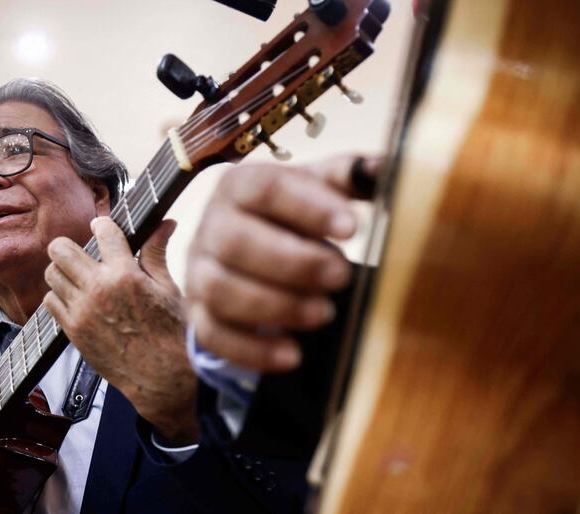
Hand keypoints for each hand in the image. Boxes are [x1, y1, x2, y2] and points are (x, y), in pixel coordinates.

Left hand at [43, 217, 198, 444]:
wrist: (162, 377)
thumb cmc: (171, 333)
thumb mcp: (168, 288)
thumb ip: (156, 253)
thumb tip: (165, 223)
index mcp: (126, 275)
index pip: (102, 231)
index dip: (103, 225)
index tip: (103, 228)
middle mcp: (99, 290)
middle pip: (60, 249)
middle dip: (70, 245)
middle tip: (83, 252)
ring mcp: (82, 311)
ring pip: (51, 273)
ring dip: (63, 270)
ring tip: (80, 277)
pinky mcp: (73, 331)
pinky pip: (50, 301)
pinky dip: (59, 296)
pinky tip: (77, 299)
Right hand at [186, 154, 378, 371]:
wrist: (247, 249)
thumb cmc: (288, 216)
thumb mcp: (316, 188)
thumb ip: (348, 177)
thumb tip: (381, 169)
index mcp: (239, 186)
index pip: (266, 189)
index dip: (309, 208)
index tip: (353, 227)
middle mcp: (211, 225)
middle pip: (236, 242)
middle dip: (293, 263)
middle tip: (341, 276)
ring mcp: (197, 271)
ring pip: (221, 290)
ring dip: (275, 306)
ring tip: (323, 313)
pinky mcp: (197, 312)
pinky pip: (212, 335)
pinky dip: (252, 350)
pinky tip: (292, 354)